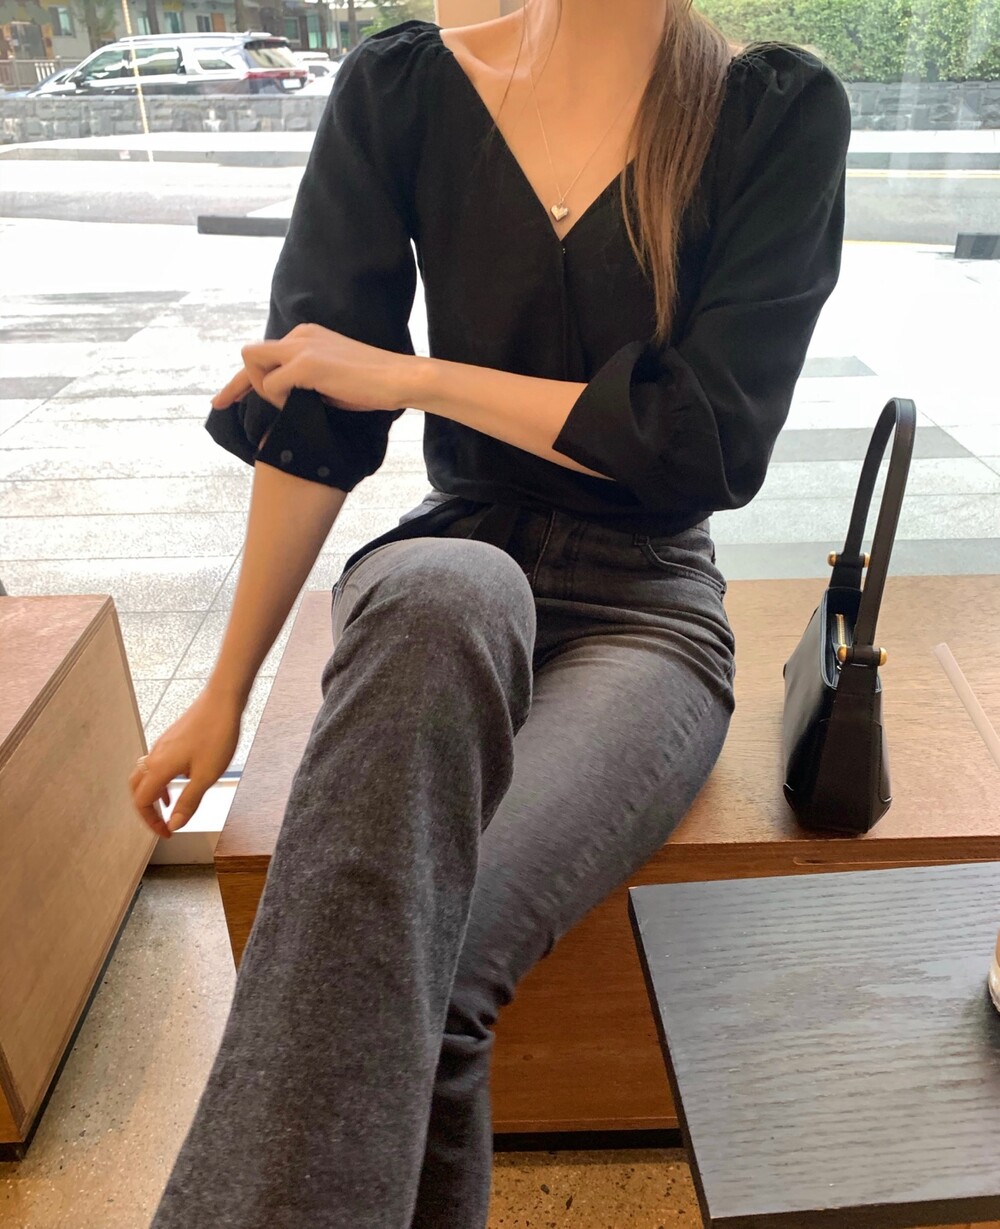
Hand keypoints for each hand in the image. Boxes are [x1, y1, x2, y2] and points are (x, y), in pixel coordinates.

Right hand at [128, 688, 242, 838]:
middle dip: (146, 809)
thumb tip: (174, 825)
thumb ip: (188, 802)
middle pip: (136, 788)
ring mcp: (161, 745)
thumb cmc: (217, 735)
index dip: (151, 821)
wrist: (222, 700)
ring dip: (152, 793)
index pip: (141, 802)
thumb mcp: (206, 776)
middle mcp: (154, 756)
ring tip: (170, 805)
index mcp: (159, 768)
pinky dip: (161, 778)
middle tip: (162, 822)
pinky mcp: (171, 738)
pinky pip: (156, 763)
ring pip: (144, 774)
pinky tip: (180, 779)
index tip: (167, 833)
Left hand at [210, 323, 415, 413]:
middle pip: (250, 355)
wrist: (399, 379)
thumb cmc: (373, 385)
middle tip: (228, 405)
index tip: (225, 399)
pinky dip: (277, 399)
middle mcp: (300, 334)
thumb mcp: (332, 378)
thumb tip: (285, 399)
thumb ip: (306, 381)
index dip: (243, 379)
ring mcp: (302, 347)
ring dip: (263, 391)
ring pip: (253, 364)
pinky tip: (298, 405)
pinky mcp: (306, 364)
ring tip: (289, 405)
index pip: (265, 353)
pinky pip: (271, 384)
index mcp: (307, 335)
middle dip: (239, 384)